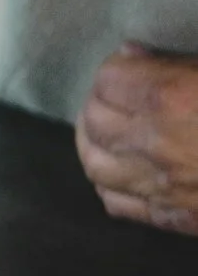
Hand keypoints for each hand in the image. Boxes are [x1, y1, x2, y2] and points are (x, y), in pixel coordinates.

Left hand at [77, 42, 197, 235]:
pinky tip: (120, 173)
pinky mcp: (179, 219)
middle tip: (114, 95)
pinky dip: (111, 185)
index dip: (118, 68)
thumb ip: (182, 64)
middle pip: (95, 121)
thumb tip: (135, 56)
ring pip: (96, 166)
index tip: (130, 63)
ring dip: (93, 143)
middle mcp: (157, 145)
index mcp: (173, 100)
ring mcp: (164, 188)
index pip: (110, 79)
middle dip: (100, 102)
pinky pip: (120, 203)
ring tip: (105, 130)